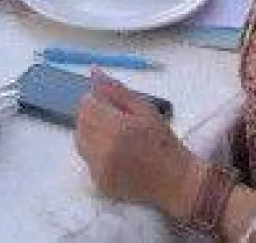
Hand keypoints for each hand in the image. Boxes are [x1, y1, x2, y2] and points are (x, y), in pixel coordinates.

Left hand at [74, 70, 198, 219]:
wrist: (175, 182)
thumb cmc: (164, 143)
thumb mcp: (145, 110)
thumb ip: (116, 90)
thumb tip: (94, 72)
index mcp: (117, 128)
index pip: (86, 104)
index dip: (97, 100)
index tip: (111, 104)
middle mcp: (103, 150)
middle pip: (81, 121)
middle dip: (93, 115)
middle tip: (114, 119)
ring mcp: (99, 169)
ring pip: (80, 140)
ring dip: (91, 132)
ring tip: (114, 136)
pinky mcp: (98, 182)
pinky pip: (87, 159)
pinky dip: (95, 152)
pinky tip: (115, 153)